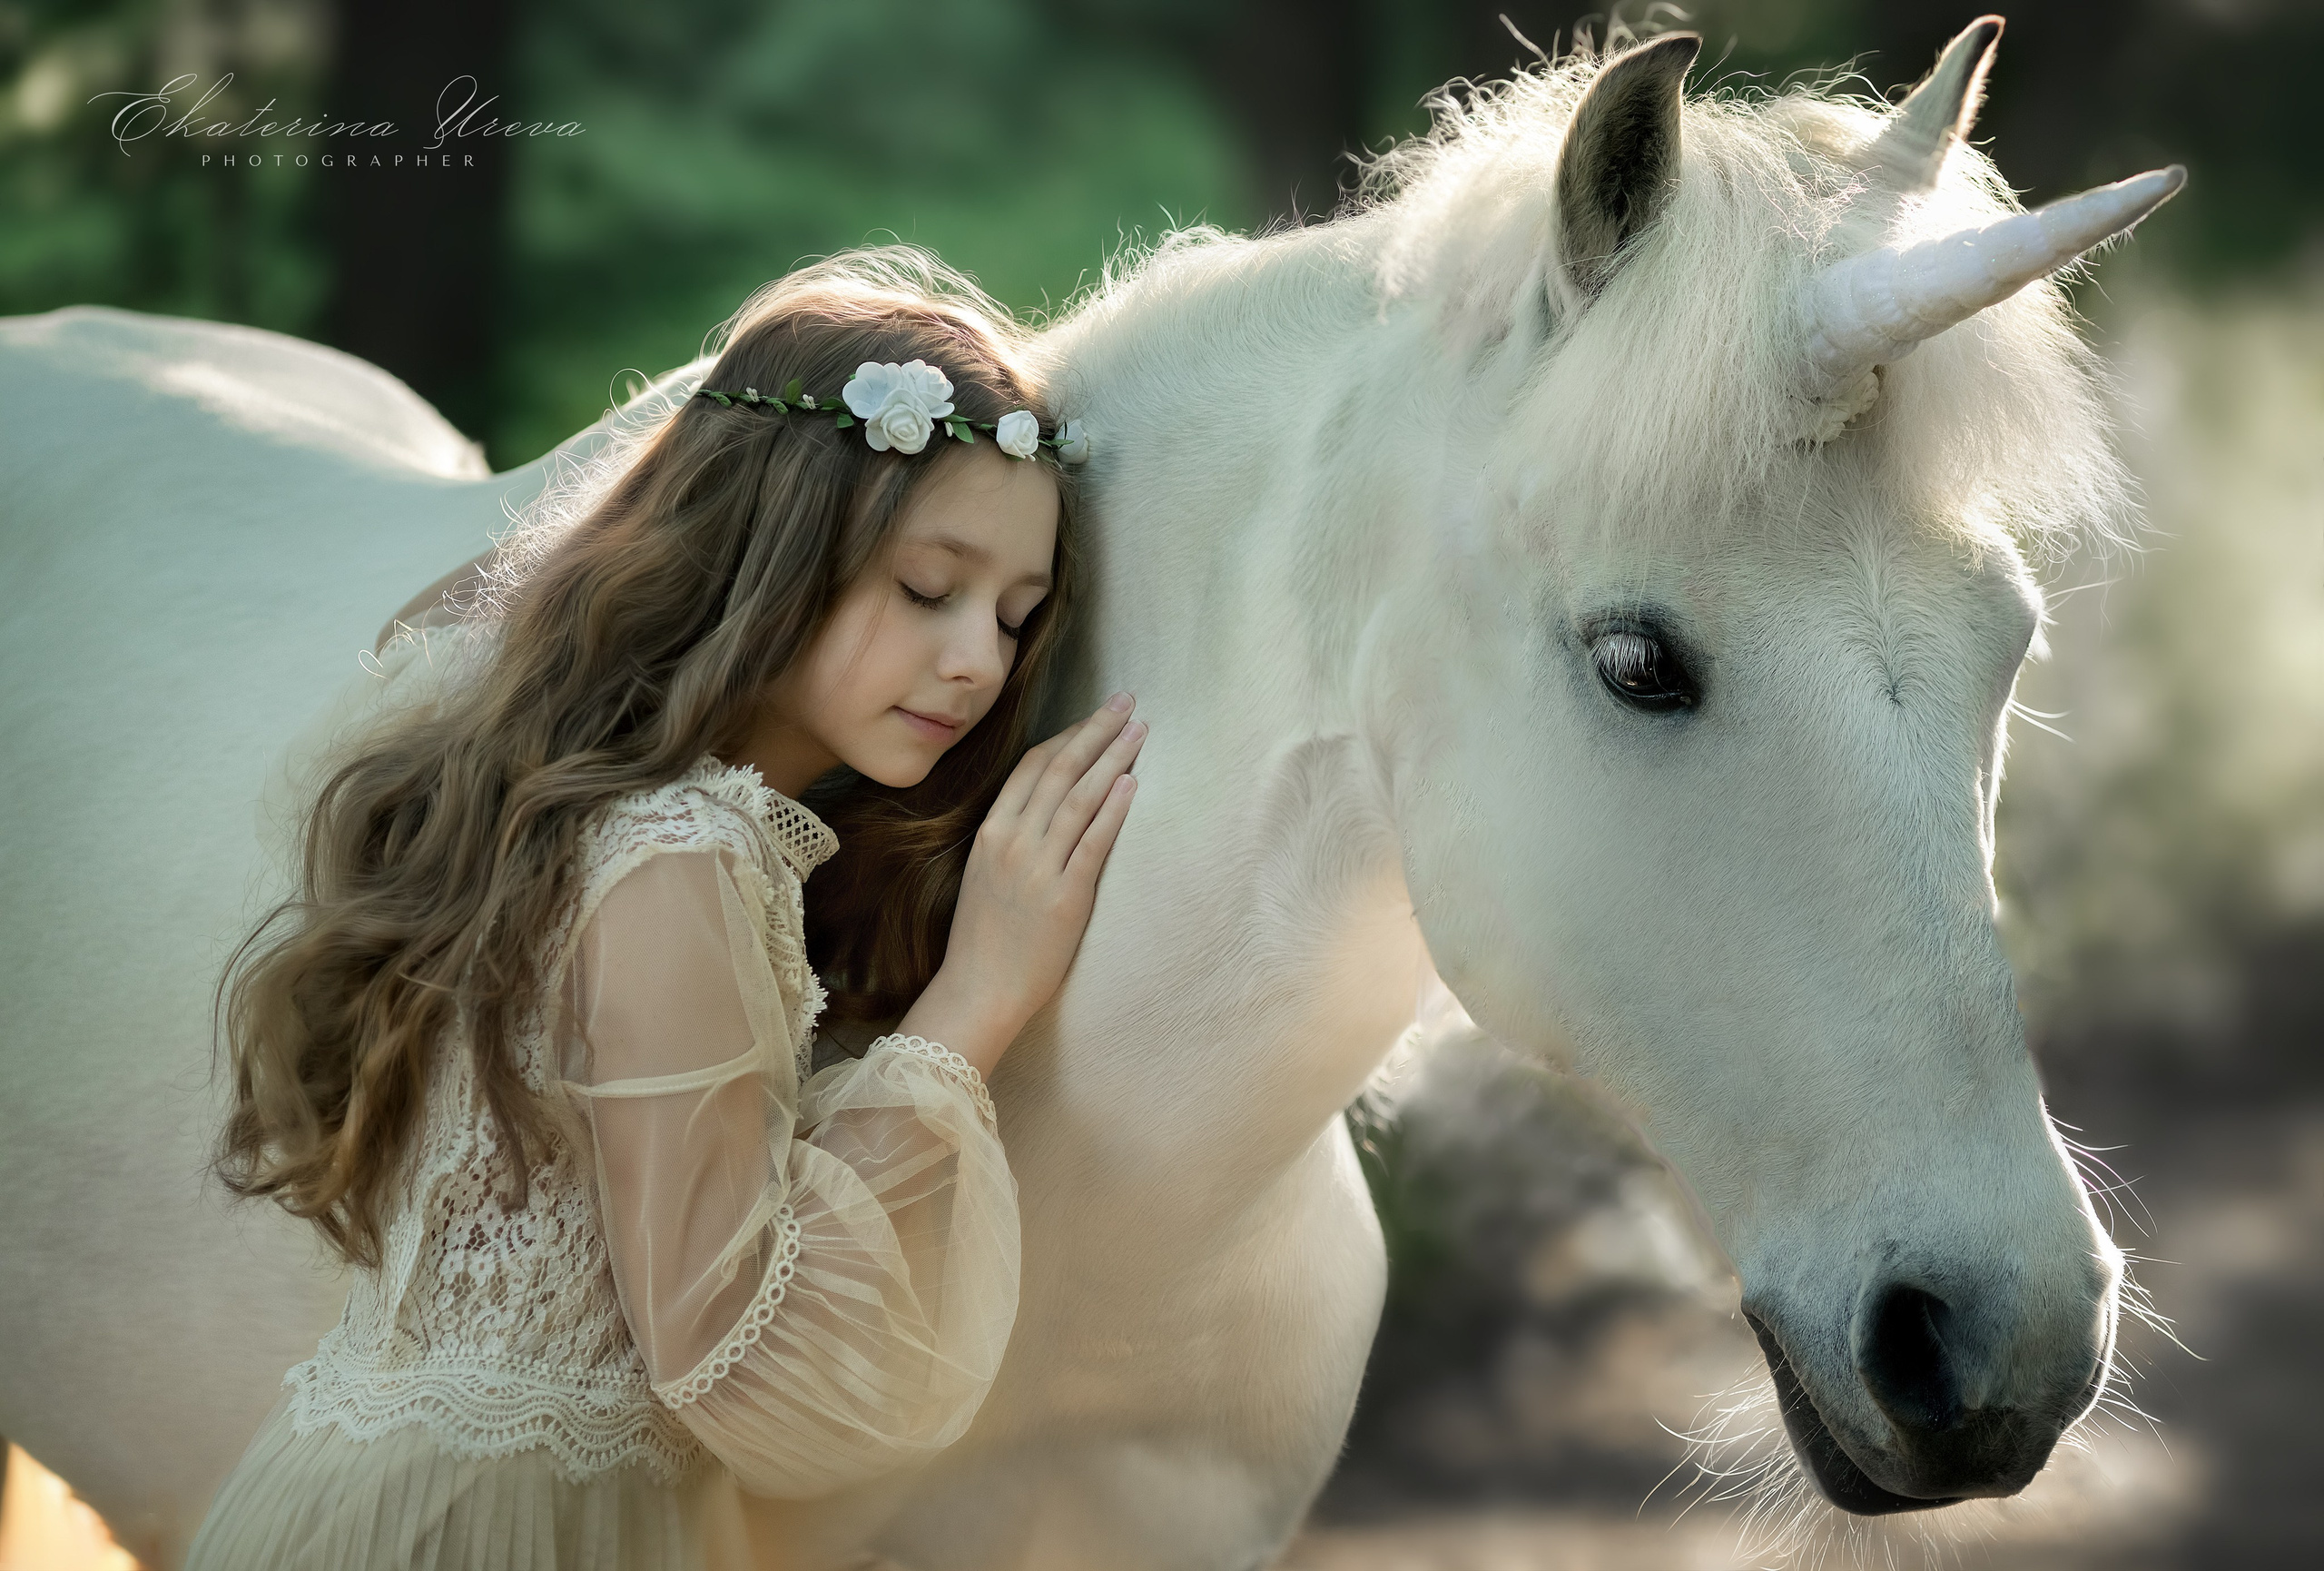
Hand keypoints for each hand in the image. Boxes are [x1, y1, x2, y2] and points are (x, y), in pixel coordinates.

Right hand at [896, 693, 1146, 1075]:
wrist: (978, 989)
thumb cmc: (983, 937)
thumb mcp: (984, 873)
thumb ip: (1010, 837)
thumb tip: (1044, 805)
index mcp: (991, 832)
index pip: (1032, 767)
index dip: (1067, 736)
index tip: (1094, 716)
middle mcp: (1013, 842)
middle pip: (1060, 770)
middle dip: (1096, 730)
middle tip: (1126, 703)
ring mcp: (1038, 868)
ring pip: (1080, 797)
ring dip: (1113, 758)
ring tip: (1139, 730)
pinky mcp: (1065, 897)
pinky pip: (1093, 842)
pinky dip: (1113, 808)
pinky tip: (1133, 782)